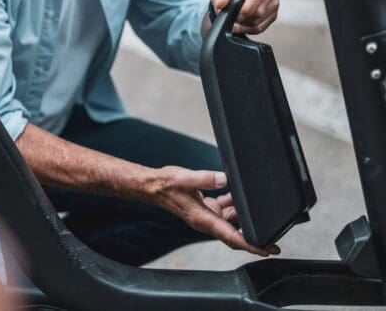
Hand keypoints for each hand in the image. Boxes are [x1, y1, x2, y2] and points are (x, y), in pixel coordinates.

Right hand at [146, 166, 279, 256]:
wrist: (154, 186)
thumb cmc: (166, 185)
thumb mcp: (185, 178)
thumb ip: (205, 179)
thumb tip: (224, 179)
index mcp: (204, 219)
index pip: (232, 237)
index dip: (252, 245)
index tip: (268, 249)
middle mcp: (208, 221)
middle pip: (237, 233)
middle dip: (255, 233)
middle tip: (275, 233)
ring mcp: (208, 215)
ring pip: (233, 219)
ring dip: (244, 212)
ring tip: (255, 202)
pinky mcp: (207, 208)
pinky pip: (226, 208)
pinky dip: (234, 202)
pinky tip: (237, 192)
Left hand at [209, 0, 278, 33]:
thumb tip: (220, 3)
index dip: (248, 6)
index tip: (237, 13)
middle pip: (260, 10)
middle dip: (243, 17)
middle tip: (232, 16)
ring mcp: (273, 2)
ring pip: (260, 20)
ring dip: (244, 24)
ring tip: (235, 18)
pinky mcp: (273, 15)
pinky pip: (261, 27)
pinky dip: (248, 28)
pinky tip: (241, 23)